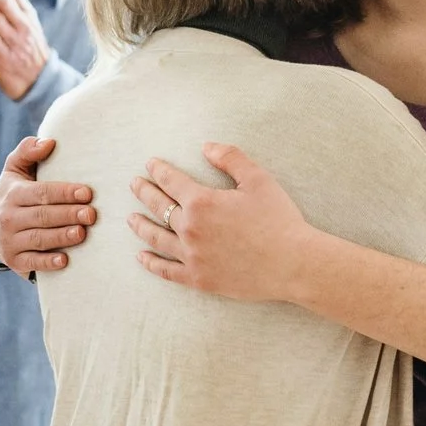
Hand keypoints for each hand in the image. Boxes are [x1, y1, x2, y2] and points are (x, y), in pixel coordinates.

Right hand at [0, 136, 95, 274]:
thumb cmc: (13, 194)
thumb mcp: (14, 170)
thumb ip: (28, 151)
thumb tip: (49, 142)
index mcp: (14, 194)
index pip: (41, 193)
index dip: (64, 193)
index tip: (87, 193)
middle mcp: (10, 217)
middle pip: (42, 216)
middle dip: (68, 215)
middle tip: (92, 214)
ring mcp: (11, 241)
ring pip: (39, 239)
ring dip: (61, 237)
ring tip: (82, 233)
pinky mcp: (15, 261)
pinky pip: (32, 263)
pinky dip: (48, 263)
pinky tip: (65, 261)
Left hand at [129, 142, 317, 301]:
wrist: (293, 263)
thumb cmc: (279, 219)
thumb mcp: (258, 179)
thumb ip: (230, 158)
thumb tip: (206, 146)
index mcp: (202, 202)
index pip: (171, 181)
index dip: (158, 170)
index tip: (150, 165)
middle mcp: (190, 229)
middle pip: (158, 207)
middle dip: (144, 193)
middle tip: (134, 185)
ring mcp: (192, 256)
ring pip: (157, 239)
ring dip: (141, 226)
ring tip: (131, 219)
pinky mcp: (199, 279)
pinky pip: (167, 271)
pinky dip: (152, 263)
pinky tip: (142, 257)